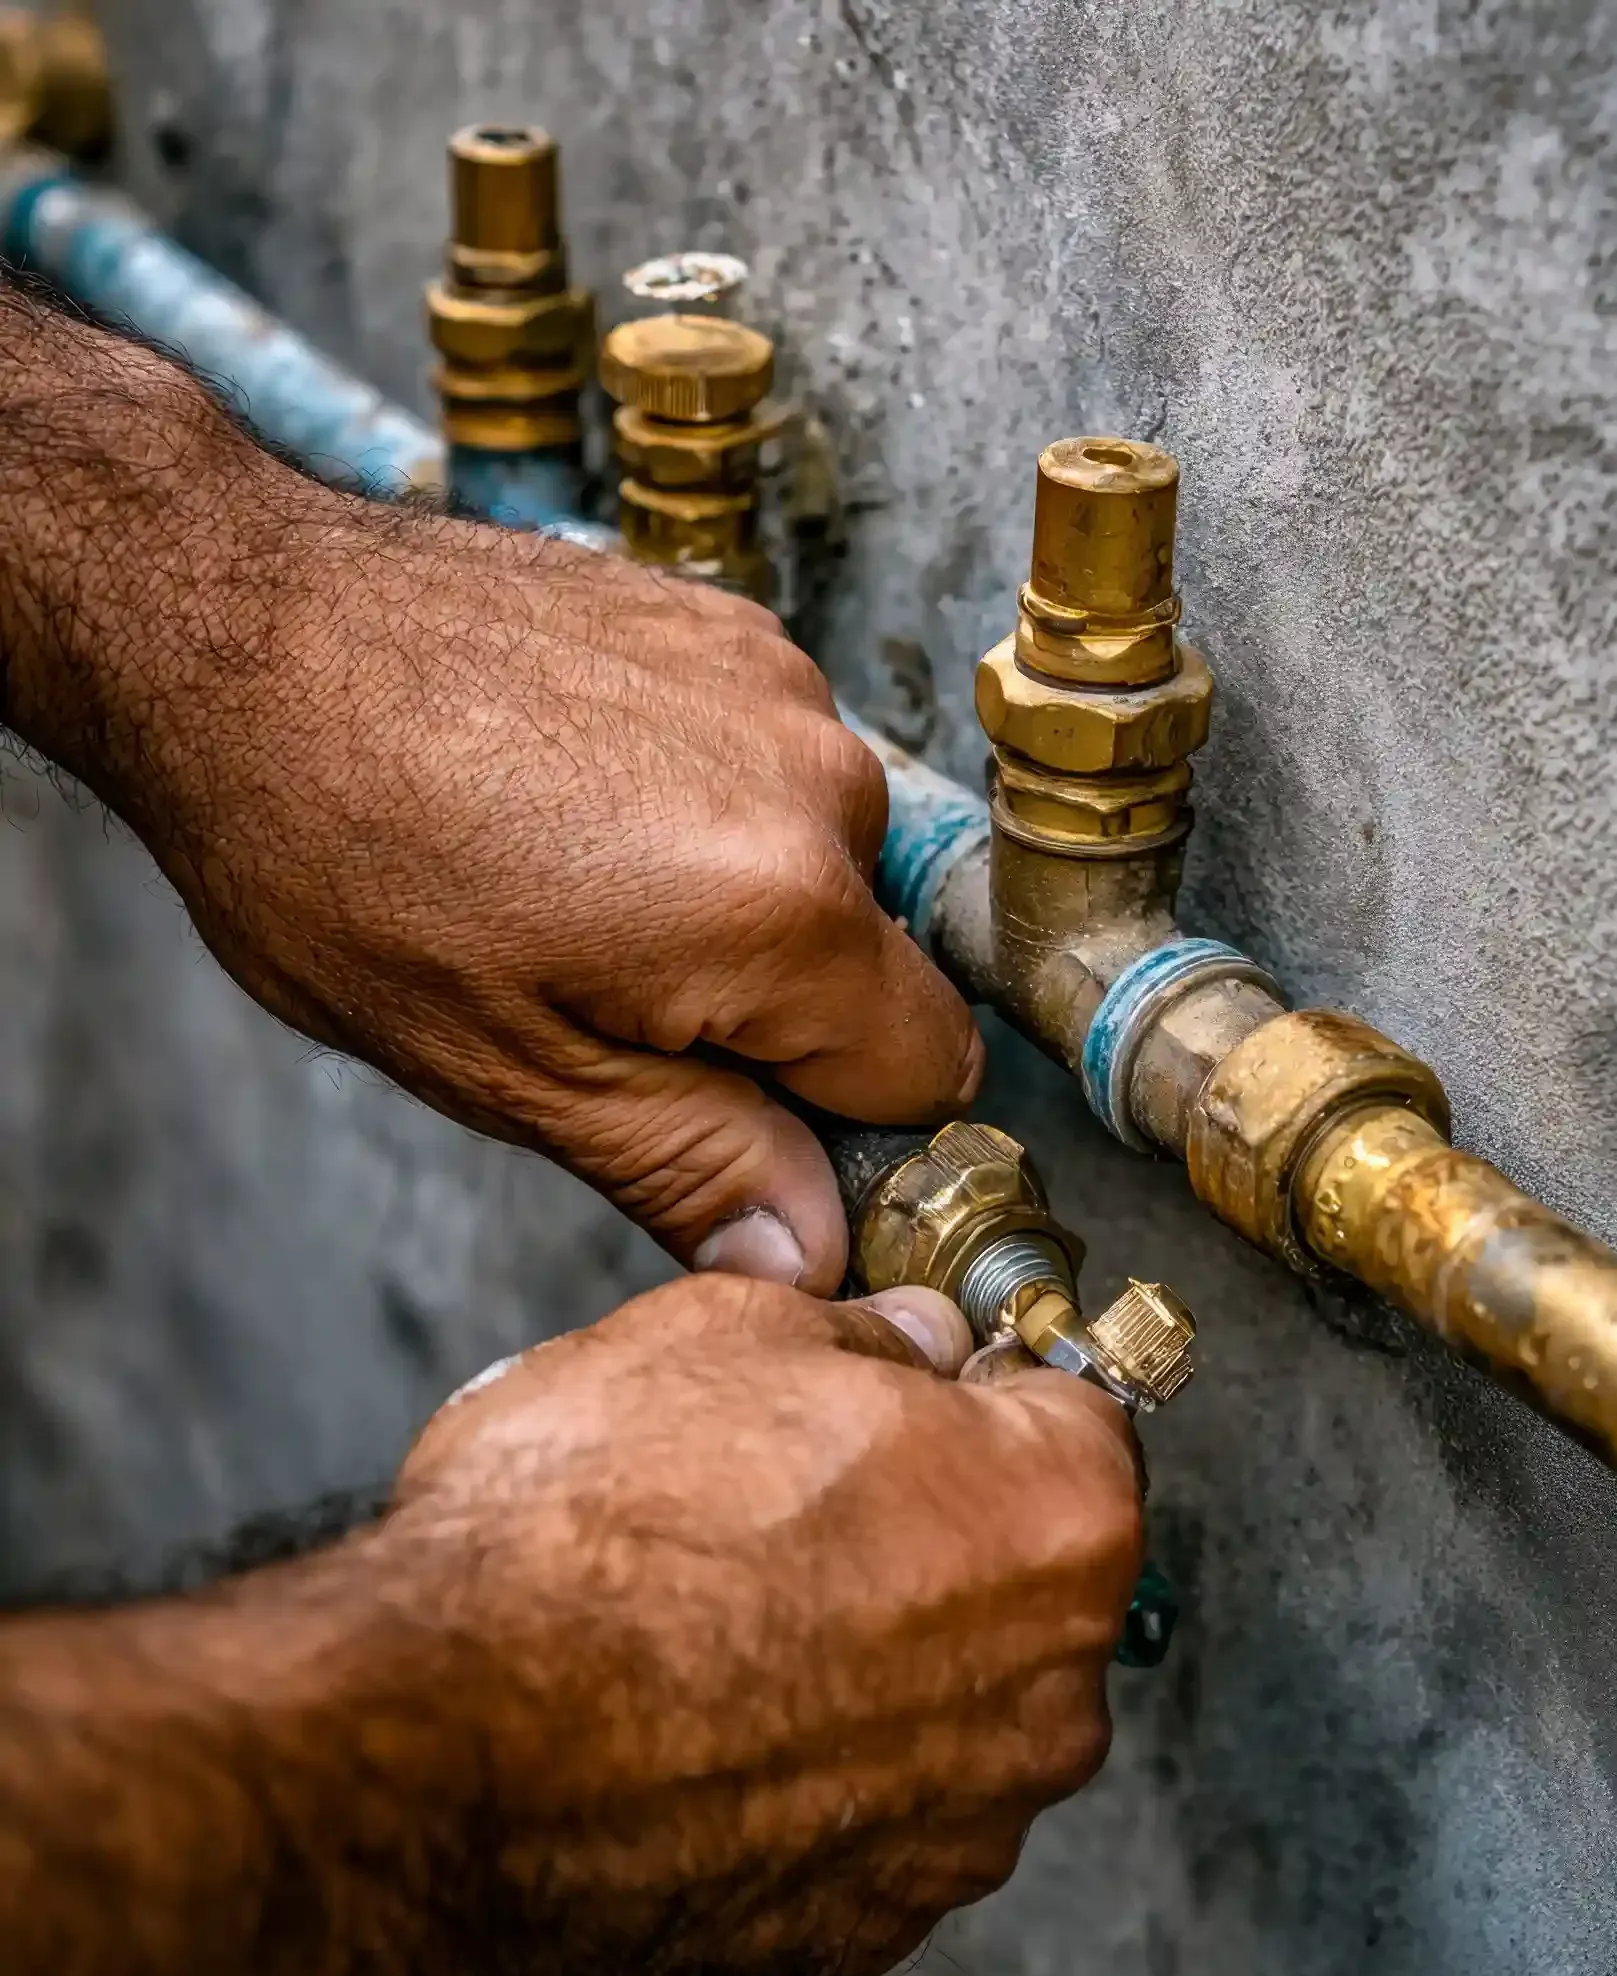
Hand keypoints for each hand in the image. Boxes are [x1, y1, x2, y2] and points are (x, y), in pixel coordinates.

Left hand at [0, 308, 979, 1291]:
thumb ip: (690, 1168)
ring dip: (732, 906)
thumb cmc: (337, 850)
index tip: (729, 1123)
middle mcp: (819, 779)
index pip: (929, 1079)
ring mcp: (777, 684)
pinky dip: (700, 807)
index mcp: (785, 910)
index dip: (833, 1129)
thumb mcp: (508, 1071)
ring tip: (566, 883)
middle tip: (596, 998)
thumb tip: (808, 1254)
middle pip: (875, 970)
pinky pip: (770, 771)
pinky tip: (571, 801)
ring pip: (822, 870)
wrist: (235, 629)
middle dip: (768, 1014)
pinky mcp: (727, 627)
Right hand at [0, 1270, 1141, 1975]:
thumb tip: (903, 1342)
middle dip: (932, 1531)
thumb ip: (862, 1331)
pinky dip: (812, 1772)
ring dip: (874, 1660)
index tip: (912, 1395)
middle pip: (1021, 1575)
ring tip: (722, 1617)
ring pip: (950, 1704)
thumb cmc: (583, 1536)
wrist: (440, 1742)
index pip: (1072, 1419)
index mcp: (1054, 1518)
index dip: (972, 1393)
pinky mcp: (865, 1924)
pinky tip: (706, 1724)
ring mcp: (962, 1827)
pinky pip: (872, 1814)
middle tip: (789, 1498)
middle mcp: (1049, 1691)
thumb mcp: (725, 1330)